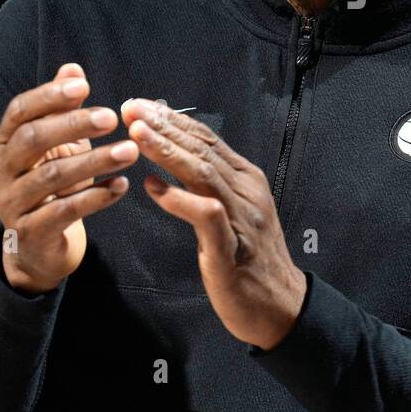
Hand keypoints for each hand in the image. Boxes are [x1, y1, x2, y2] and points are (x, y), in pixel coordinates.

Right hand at [0, 64, 139, 293]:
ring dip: (95, 161)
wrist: (37, 245)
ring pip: (52, 176)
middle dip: (73, 125)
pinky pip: (63, 212)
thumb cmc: (50, 183)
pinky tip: (121, 186)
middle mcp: (1, 170)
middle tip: (112, 117)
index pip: (20, 111)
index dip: (49, 96)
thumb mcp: (57, 144)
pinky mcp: (28, 232)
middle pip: (32, 139)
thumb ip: (61, 108)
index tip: (84, 86)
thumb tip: (73, 69)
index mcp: (4, 142)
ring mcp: (11, 202)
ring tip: (130, 151)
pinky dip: (95, 197)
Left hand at [120, 98, 306, 350]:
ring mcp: (242, 219)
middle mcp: (247, 192)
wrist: (279, 306)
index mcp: (246, 179)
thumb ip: (208, 185)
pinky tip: (152, 188)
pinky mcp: (232, 249)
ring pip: (203, 174)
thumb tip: (169, 160)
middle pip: (202, 149)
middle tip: (130, 109)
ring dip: (168, 152)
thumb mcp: (232, 211)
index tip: (140, 105)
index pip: (207, 138)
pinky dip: (178, 199)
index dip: (172, 119)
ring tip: (137, 135)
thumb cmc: (246, 258)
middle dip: (164, 126)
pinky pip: (205, 216)